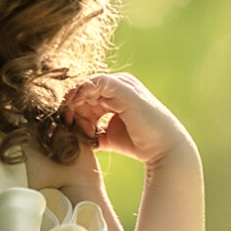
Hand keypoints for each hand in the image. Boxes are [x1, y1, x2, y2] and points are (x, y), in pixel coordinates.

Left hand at [61, 71, 195, 170]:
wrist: (162, 148)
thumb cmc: (138, 143)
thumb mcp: (109, 135)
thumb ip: (93, 131)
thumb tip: (75, 135)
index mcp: (117, 93)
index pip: (87, 93)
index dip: (74, 108)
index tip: (69, 126)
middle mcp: (120, 84)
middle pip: (85, 88)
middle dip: (73, 105)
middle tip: (68, 123)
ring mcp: (123, 84)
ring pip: (87, 84)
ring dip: (75, 101)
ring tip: (70, 120)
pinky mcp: (124, 87)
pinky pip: (96, 82)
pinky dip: (82, 93)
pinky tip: (76, 109)